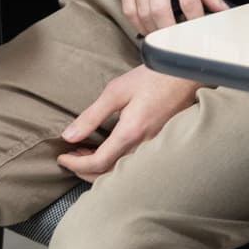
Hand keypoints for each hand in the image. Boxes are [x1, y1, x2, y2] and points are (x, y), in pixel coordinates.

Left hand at [56, 66, 202, 179]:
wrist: (186, 74)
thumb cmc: (152, 78)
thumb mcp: (116, 92)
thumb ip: (91, 116)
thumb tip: (69, 136)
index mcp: (131, 133)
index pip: (98, 163)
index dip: (76, 164)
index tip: (62, 157)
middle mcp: (144, 147)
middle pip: (109, 175)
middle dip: (84, 171)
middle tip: (70, 157)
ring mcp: (154, 148)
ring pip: (122, 172)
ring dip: (99, 168)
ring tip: (84, 153)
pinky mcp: (160, 145)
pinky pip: (133, 165)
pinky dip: (114, 164)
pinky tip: (107, 150)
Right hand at [110, 0, 228, 33]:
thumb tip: (219, 7)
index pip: (189, 2)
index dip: (196, 23)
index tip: (201, 33)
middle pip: (162, 12)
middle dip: (172, 34)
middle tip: (181, 41)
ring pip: (143, 13)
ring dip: (155, 31)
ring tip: (166, 37)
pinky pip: (128, 7)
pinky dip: (137, 22)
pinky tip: (147, 27)